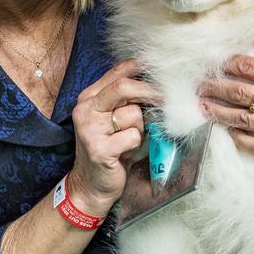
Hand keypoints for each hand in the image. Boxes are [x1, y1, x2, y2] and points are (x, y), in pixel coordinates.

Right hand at [69, 59, 160, 215]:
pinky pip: (133, 137)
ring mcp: (90, 129)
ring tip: (130, 141)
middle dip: (151, 92)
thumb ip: (126, 101)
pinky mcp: (99, 148)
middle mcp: (86, 109)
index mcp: (89, 98)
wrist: (90, 185)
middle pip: (124, 86)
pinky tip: (127, 153)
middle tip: (167, 99)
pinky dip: (136, 145)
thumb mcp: (113, 120)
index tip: (162, 72)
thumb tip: (159, 83)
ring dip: (141, 128)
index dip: (142, 68)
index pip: (118, 71)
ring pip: (133, 114)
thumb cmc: (109, 149)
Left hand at [198, 44, 253, 159]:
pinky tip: (229, 131)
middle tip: (198, 86)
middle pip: (240, 94)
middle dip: (215, 88)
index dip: (228, 65)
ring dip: (220, 113)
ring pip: (245, 120)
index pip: (248, 69)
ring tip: (204, 108)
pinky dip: (242, 138)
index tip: (216, 64)